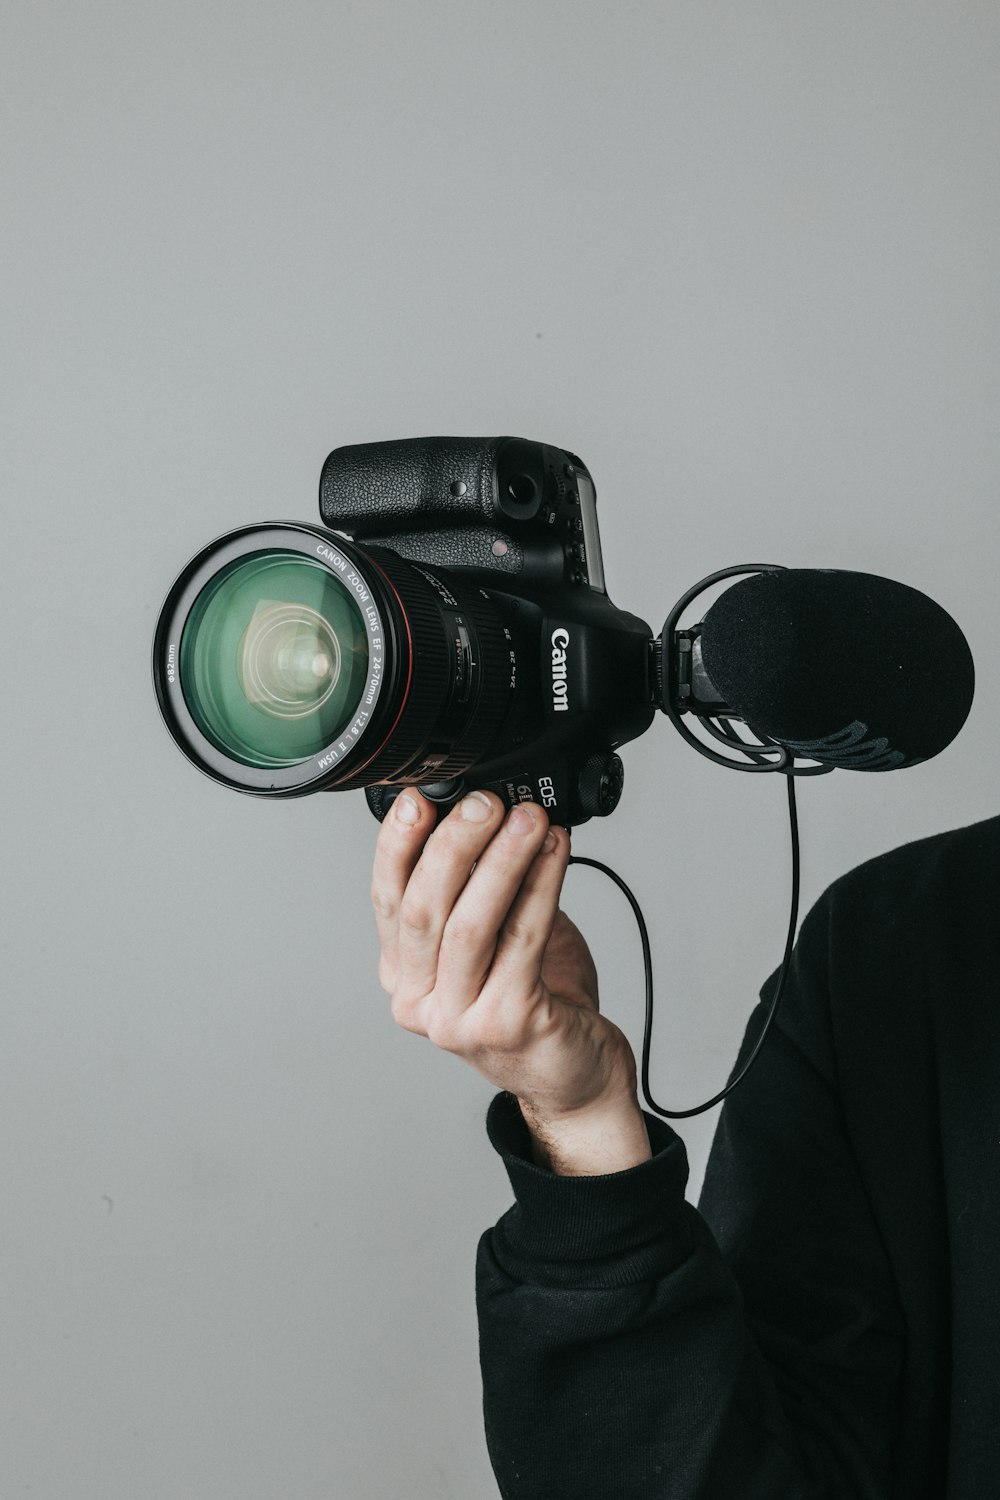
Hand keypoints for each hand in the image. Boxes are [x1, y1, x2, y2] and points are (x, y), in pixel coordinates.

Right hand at [370, 787, 640, 1122]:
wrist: (575, 1077)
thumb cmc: (534, 1003)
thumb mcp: (492, 940)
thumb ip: (480, 888)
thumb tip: (487, 813)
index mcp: (404, 975)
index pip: (388, 900)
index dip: (398, 846)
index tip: (418, 800)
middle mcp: (420, 1002)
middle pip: (425, 910)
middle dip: (453, 845)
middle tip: (485, 804)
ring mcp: (460, 1020)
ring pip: (471, 926)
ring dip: (502, 862)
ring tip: (529, 819)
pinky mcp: (509, 1024)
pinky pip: (523, 941)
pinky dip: (541, 888)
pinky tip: (556, 854)